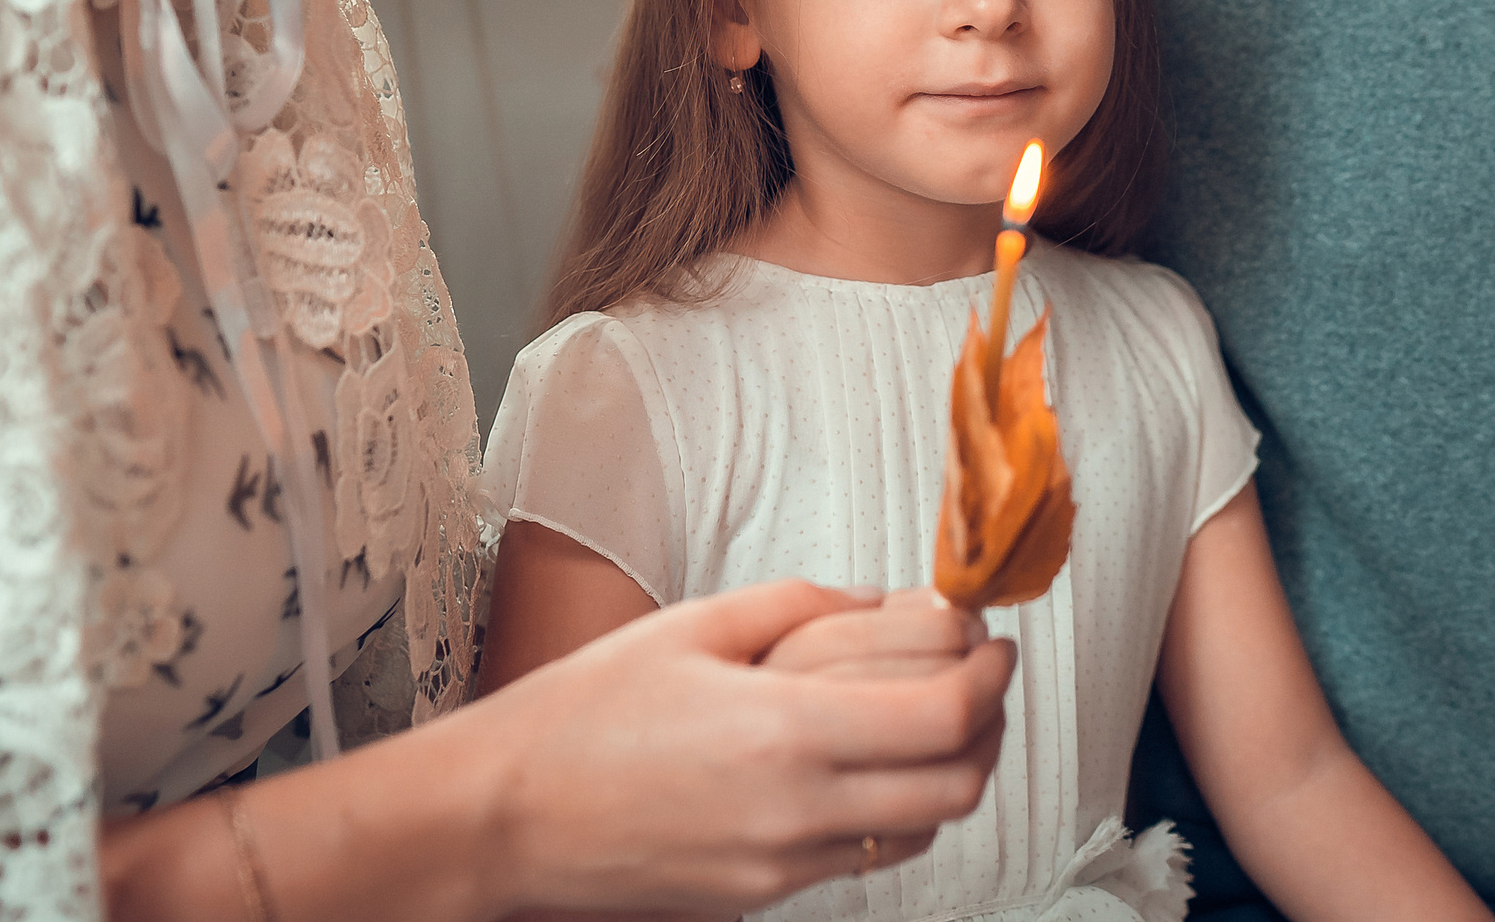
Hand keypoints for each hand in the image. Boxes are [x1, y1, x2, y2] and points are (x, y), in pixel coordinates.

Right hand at [482, 578, 1014, 913]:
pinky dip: (894, 811)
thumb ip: (802, 605)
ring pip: (921, 830)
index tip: (994, 643)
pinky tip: (868, 764)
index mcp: (783, 733)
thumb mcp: (691, 626)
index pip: (944, 716)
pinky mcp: (761, 896)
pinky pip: (863, 857)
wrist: (500, 818)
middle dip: (991, 725)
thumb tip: (885, 601)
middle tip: (982, 678)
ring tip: (934, 717)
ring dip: (950, 773)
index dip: (991, 677)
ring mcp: (782, 867)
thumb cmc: (580, 715)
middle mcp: (797, 813)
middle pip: (957, 785)